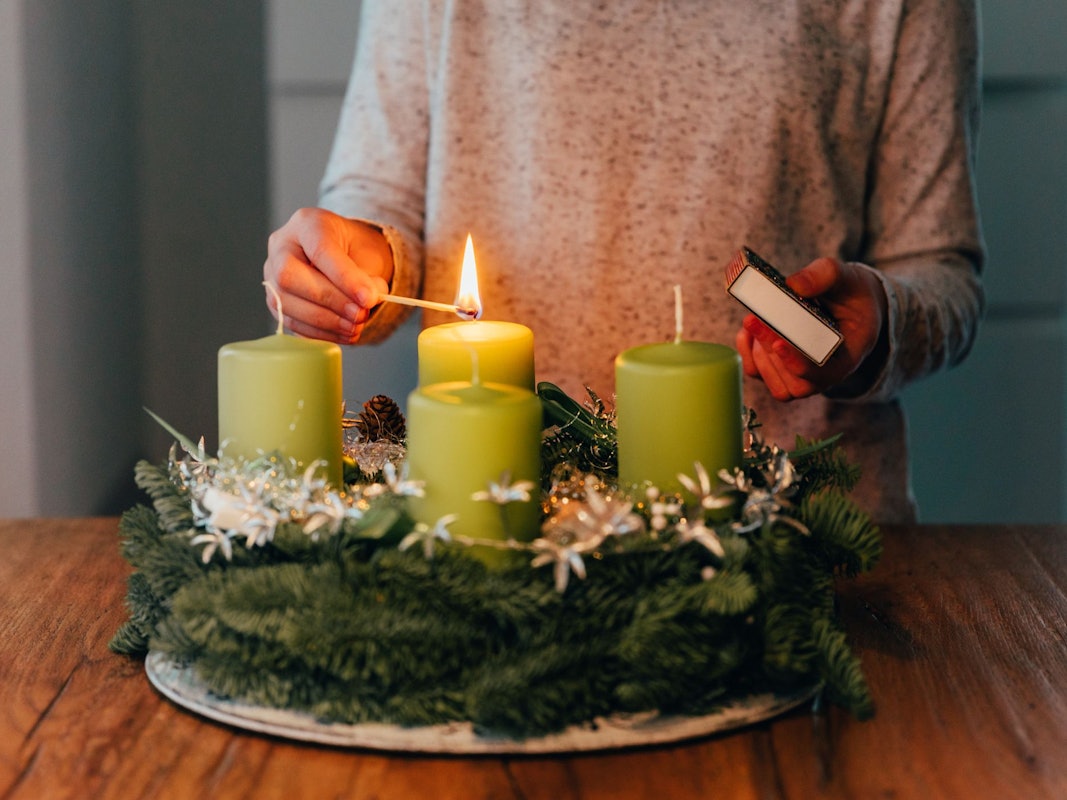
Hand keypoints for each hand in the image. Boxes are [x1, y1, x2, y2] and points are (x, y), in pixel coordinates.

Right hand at [263, 208, 393, 343]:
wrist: (346, 257)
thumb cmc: (357, 252)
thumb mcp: (369, 255)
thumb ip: (367, 276)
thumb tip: (366, 301)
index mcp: (307, 223)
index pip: (319, 249)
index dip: (344, 277)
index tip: (368, 298)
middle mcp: (281, 245)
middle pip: (290, 275)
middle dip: (330, 301)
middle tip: (361, 314)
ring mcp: (271, 273)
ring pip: (285, 302)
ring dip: (325, 321)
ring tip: (355, 327)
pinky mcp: (276, 300)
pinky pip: (290, 320)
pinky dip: (320, 332)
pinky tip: (343, 333)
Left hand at [735, 257, 887, 400]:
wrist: (847, 301)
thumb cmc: (851, 292)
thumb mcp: (847, 277)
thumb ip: (825, 276)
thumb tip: (794, 284)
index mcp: (847, 357)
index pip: (823, 374)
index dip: (797, 363)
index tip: (778, 343)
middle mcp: (825, 374)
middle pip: (795, 382)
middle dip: (770, 351)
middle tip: (753, 319)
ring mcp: (802, 375)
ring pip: (775, 384)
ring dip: (758, 355)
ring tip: (752, 321)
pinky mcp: (781, 368)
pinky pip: (759, 373)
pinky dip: (747, 354)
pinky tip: (747, 331)